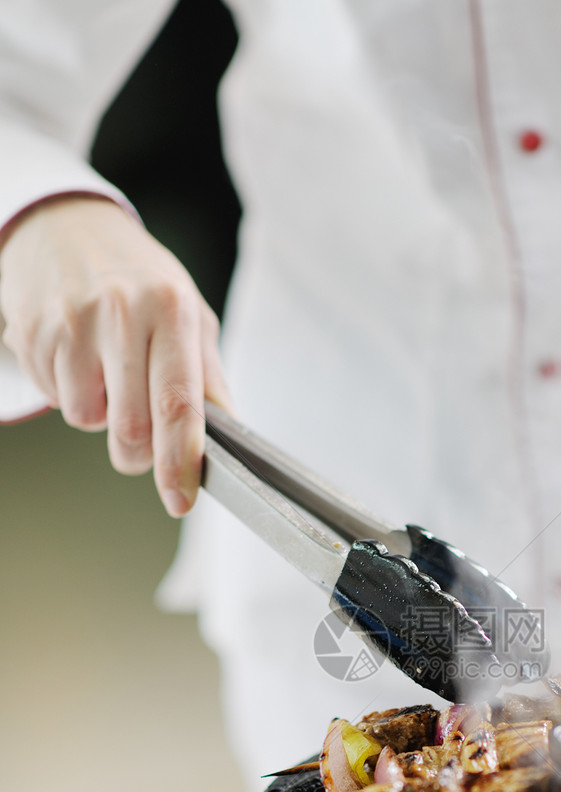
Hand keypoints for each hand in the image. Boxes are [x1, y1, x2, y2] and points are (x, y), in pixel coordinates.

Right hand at [0, 194, 233, 515]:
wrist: (64, 225)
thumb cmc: (138, 278)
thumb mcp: (189, 314)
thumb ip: (209, 377)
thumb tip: (230, 438)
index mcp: (170, 310)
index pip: (178, 404)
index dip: (180, 461)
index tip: (181, 499)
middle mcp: (121, 313)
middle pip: (130, 427)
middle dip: (137, 454)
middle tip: (140, 442)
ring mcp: (70, 321)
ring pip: (86, 418)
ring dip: (99, 415)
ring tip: (105, 373)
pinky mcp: (32, 332)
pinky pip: (54, 398)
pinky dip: (69, 392)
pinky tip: (76, 356)